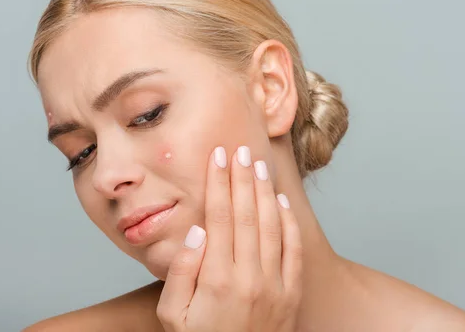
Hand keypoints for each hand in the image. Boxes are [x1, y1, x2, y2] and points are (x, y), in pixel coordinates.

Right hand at [157, 145, 302, 331]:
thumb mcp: (171, 315)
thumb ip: (182, 271)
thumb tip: (198, 230)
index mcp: (217, 279)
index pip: (221, 217)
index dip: (219, 183)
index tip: (217, 157)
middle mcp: (250, 277)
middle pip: (248, 214)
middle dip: (242, 177)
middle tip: (239, 149)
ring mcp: (275, 284)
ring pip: (272, 225)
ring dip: (265, 191)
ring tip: (258, 164)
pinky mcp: (292, 292)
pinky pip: (293, 249)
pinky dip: (288, 221)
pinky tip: (280, 200)